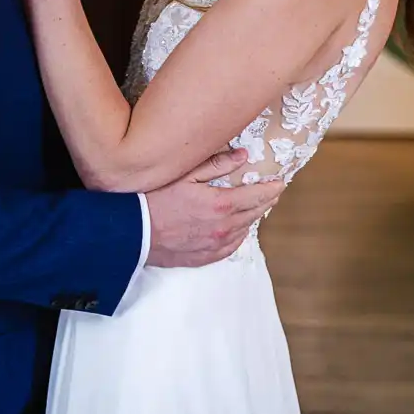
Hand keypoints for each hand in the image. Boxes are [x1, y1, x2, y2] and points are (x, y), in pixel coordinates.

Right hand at [143, 150, 285, 267]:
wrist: (133, 232)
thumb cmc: (153, 199)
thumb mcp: (183, 174)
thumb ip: (215, 164)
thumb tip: (242, 156)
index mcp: (220, 205)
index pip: (257, 196)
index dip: (272, 189)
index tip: (280, 182)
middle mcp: (223, 228)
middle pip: (254, 213)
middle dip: (266, 201)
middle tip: (273, 192)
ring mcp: (214, 245)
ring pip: (244, 231)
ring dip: (252, 217)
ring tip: (256, 207)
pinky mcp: (204, 257)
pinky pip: (231, 247)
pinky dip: (238, 235)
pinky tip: (238, 229)